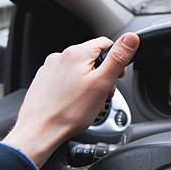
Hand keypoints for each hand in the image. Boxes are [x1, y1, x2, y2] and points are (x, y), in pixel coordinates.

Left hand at [3, 33, 139, 166]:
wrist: (39, 131)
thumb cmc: (70, 111)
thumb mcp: (103, 82)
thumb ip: (118, 57)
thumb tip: (131, 38)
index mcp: (77, 53)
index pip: (106, 44)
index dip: (117, 60)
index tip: (117, 76)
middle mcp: (60, 56)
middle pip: (92, 58)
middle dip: (102, 74)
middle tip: (103, 93)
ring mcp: (50, 69)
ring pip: (79, 69)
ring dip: (89, 82)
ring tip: (89, 102)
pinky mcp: (44, 81)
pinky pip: (66, 79)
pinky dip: (74, 88)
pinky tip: (74, 103)